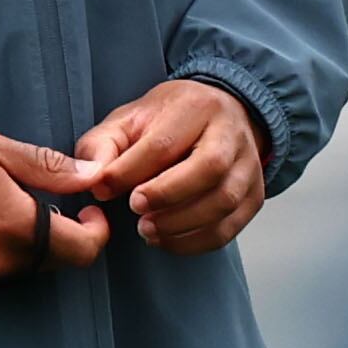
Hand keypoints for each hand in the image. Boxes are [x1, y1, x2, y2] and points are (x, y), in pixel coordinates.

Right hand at [0, 127, 110, 299]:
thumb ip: (48, 168)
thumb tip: (94, 175)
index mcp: (19, 229)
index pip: (82, 252)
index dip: (95, 233)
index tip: (87, 211)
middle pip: (50, 262)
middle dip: (56, 235)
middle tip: (36, 201)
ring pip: (15, 270)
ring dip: (17, 246)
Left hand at [75, 80, 269, 254]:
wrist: (220, 116)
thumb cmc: (168, 122)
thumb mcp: (129, 120)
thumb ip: (103, 145)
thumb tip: (93, 178)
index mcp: (196, 106)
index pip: (164, 143)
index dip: (130, 172)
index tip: (104, 189)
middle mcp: (231, 132)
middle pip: (209, 168)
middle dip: (166, 196)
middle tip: (135, 210)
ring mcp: (248, 165)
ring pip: (224, 200)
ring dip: (181, 224)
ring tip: (147, 229)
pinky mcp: (254, 195)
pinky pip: (230, 227)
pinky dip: (196, 241)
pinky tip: (169, 238)